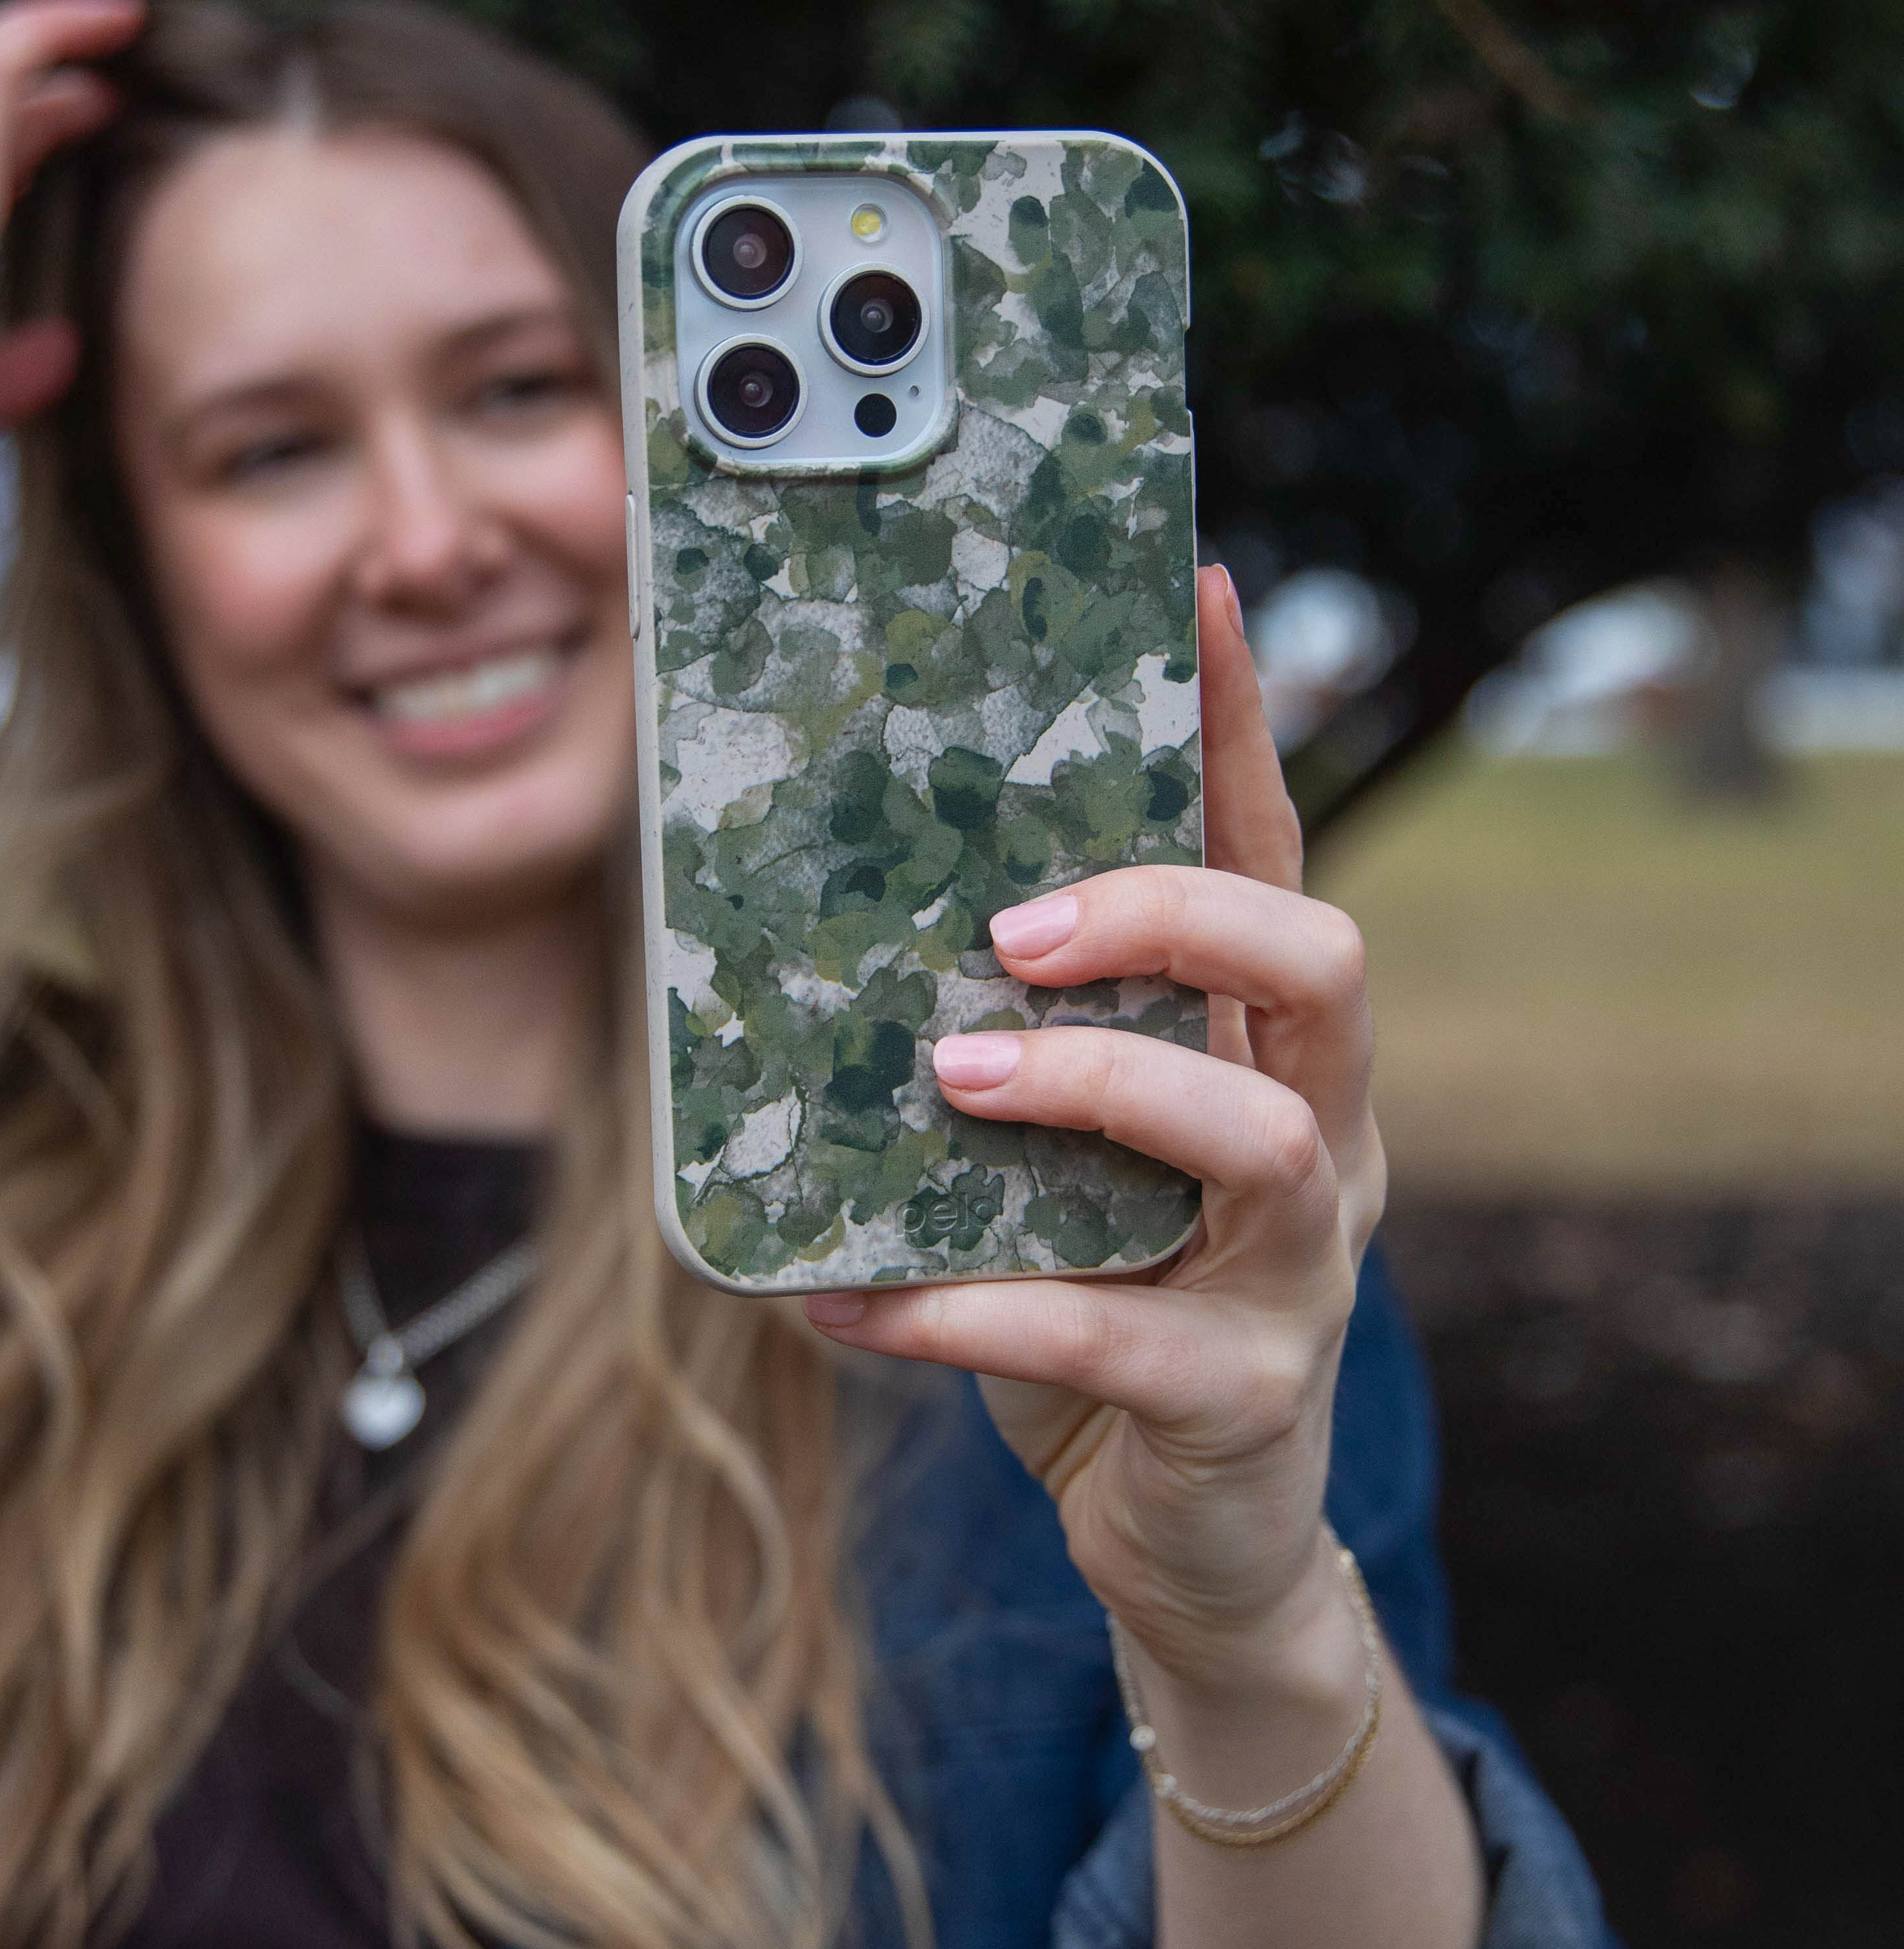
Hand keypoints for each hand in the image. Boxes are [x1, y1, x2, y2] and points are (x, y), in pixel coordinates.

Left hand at [803, 564, 1383, 1685]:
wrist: (1195, 1538)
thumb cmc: (1103, 1296)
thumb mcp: (1059, 1159)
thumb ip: (999, 1055)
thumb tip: (802, 941)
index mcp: (1271, 1056)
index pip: (1273, 856)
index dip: (1243, 728)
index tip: (1201, 588)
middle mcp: (1323, 1139)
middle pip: (1320, 962)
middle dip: (1174, 912)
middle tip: (1015, 925)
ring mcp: (1302, 1273)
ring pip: (1252, 1137)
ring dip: (1093, 1089)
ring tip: (949, 1077)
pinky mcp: (1241, 1400)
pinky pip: (1108, 1334)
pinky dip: (965, 1309)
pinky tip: (845, 1302)